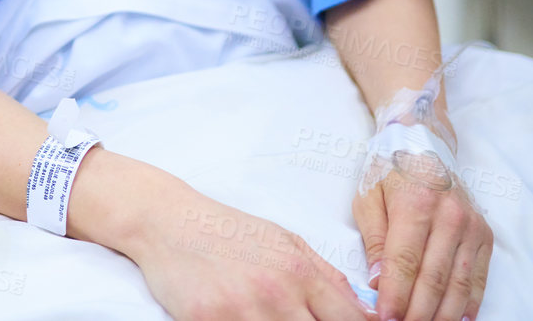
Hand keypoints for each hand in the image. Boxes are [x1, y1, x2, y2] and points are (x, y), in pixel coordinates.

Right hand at [125, 184, 377, 320]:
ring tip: (269, 318)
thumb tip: (364, 310)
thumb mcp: (285, 242)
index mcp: (299, 271)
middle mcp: (276, 292)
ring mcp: (241, 311)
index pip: (349, 320)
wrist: (168, 221)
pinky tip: (242, 320)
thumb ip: (326, 276)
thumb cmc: (228, 232)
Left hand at [352, 165, 490, 320]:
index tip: (385, 318)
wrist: (425, 142)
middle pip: (433, 279)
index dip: (395, 296)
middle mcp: (449, 216)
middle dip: (417, 312)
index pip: (405, 263)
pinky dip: (469, 304)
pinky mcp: (484, 235)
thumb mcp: (369, 197)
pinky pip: (479, 278)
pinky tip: (457, 320)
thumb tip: (378, 283)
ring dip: (442, 314)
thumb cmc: (390, 170)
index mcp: (416, 203)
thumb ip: (374, 240)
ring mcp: (471, 226)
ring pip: (459, 284)